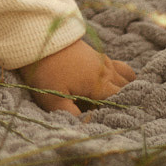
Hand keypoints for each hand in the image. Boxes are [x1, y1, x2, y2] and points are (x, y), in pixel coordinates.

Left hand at [19, 37, 134, 116]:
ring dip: (126, 89)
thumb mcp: (53, 99)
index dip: (124, 112)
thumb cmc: (45, 71)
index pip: (121, 102)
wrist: (37, 38)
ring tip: (124, 101)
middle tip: (126, 115)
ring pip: (126, 78)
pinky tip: (115, 84)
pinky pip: (119, 66)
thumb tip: (87, 128)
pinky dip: (123, 77)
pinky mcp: (96, 54)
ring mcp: (102, 61)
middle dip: (128, 102)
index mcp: (98, 85)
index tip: (124, 122)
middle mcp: (105, 72)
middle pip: (126, 90)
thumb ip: (71, 115)